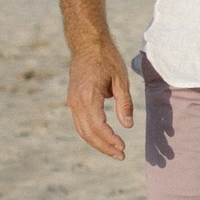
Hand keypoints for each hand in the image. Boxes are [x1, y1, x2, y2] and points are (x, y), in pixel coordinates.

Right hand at [66, 40, 133, 159]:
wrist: (87, 44)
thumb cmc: (106, 58)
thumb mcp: (121, 80)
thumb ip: (124, 103)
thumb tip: (127, 125)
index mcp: (88, 96)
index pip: (98, 126)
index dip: (110, 140)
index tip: (123, 148)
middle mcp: (76, 101)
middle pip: (88, 132)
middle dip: (104, 146)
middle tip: (121, 155)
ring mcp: (72, 101)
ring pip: (82, 130)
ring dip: (97, 142)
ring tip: (114, 151)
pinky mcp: (72, 100)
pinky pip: (80, 122)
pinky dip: (91, 133)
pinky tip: (104, 138)